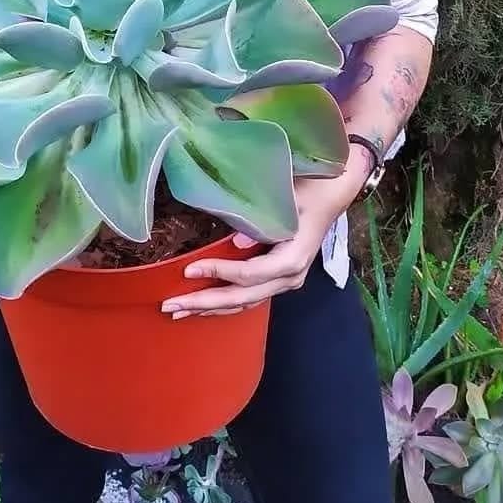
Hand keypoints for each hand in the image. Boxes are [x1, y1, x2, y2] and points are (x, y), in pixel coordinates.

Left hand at [160, 146, 373, 318]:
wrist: (332, 192)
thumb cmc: (309, 190)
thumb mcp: (289, 199)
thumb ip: (264, 221)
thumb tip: (237, 241)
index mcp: (293, 258)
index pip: (251, 274)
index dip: (220, 273)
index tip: (190, 270)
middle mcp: (290, 277)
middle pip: (243, 297)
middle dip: (205, 303)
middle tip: (170, 306)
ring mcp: (285, 281)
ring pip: (244, 303)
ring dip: (210, 308)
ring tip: (178, 312)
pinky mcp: (278, 278)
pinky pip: (249, 297)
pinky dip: (224, 303)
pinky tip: (202, 306)